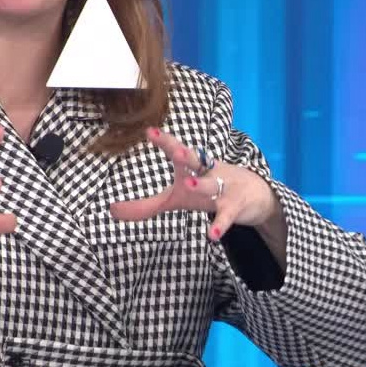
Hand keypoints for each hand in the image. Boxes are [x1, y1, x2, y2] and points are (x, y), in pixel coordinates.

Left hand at [108, 127, 279, 241]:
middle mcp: (207, 172)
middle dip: (185, 154)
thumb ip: (145, 206)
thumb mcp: (176, 199)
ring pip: (212, 185)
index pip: (176, 150)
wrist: (253, 196)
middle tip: (174, 150)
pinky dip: (219, 225)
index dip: (164, 140)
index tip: (149, 131)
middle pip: (196, 160)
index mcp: (192, 167)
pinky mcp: (235, 207)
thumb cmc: (206, 192)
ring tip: (188, 185)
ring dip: (201, 184)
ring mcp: (223, 188)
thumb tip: (111, 210)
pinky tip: (211, 235)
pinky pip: (226, 216)